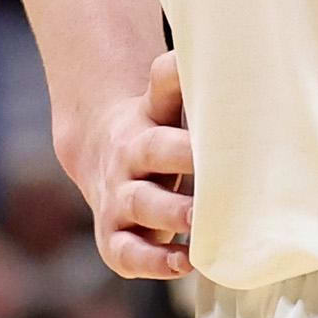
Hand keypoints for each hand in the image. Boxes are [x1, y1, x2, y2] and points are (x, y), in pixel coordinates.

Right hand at [66, 51, 195, 281]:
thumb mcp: (162, 102)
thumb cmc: (154, 128)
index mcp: (141, 135)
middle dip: (179, 189)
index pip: (161, 138)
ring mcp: (119, 204)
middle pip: (149, 176)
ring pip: (140, 212)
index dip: (184, 147)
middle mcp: (127, 169)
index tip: (214, 153)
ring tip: (201, 234)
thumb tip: (196, 53)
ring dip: (169, 221)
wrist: (103, 155)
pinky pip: (128, 255)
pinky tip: (183, 264)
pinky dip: (153, 263)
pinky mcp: (115, 239)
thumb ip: (174, 81)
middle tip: (214, 199)